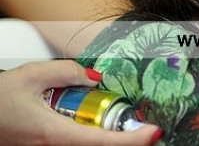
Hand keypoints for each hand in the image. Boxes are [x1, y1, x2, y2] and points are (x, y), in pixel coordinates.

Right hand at [0, 60, 162, 144]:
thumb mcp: (33, 74)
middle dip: (126, 138)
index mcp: (55, 133)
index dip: (132, 140)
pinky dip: (95, 135)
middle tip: (146, 124)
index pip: (103, 142)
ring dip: (109, 136)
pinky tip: (99, 121)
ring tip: (129, 123)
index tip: (154, 132)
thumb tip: (98, 77)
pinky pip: (78, 144)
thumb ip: (69, 72)